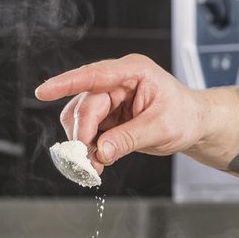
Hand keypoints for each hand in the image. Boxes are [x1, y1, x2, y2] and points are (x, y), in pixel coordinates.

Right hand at [34, 54, 210, 171]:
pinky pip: (88, 130)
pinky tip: (96, 161)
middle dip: (81, 133)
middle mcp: (117, 82)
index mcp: (133, 72)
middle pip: (85, 103)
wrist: (195, 125)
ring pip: (80, 118)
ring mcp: (111, 99)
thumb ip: (130, 139)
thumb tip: (101, 151)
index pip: (94, 75)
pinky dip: (88, 148)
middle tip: (86, 159)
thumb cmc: (185, 116)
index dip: (66, 82)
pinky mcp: (108, 116)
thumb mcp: (161, 128)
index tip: (43, 91)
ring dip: (82, 142)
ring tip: (93, 164)